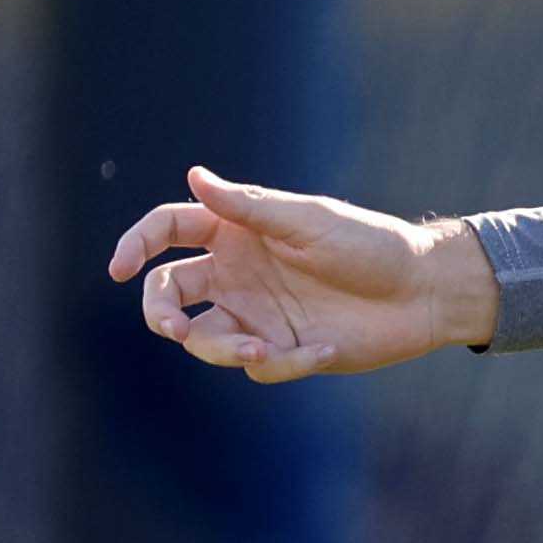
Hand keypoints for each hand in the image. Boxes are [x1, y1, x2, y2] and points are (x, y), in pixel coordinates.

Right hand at [102, 164, 496, 380]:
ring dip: (224, 349)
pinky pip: (261, 366)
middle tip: (173, 327)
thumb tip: (193, 176)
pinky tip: (325, 349)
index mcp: (235, 232)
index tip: (118, 267)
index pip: (168, 233)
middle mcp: (237, 274)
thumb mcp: (308, 220)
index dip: (136, 245)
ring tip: (265, 349)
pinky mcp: (285, 350)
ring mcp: (258, 314)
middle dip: (160, 312)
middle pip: (170, 293)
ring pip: (206, 339)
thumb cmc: (370, 244)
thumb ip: (249, 207)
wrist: (424, 291)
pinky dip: (286, 363)